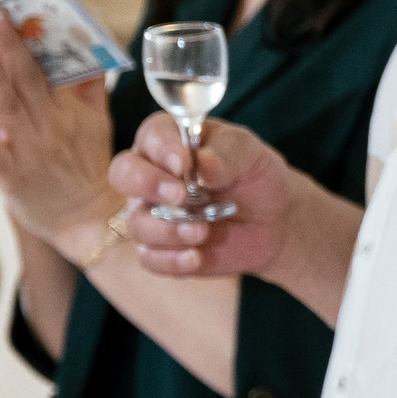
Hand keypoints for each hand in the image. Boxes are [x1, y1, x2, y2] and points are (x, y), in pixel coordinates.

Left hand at [0, 12, 118, 246]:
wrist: (89, 220)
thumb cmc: (90, 166)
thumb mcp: (99, 124)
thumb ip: (91, 88)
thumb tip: (85, 52)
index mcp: (70, 113)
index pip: (51, 69)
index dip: (35, 42)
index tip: (22, 15)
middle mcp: (49, 128)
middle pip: (28, 82)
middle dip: (13, 48)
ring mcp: (28, 152)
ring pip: (8, 109)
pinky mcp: (9, 176)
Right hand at [112, 112, 292, 277]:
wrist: (273, 221)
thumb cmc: (254, 176)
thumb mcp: (251, 154)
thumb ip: (227, 153)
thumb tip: (203, 162)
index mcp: (170, 142)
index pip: (151, 137)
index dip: (162, 149)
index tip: (184, 163)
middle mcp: (151, 176)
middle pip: (123, 174)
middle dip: (147, 184)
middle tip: (180, 195)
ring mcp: (152, 214)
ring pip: (137, 222)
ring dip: (167, 229)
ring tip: (202, 231)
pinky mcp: (161, 249)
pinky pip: (150, 258)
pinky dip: (170, 260)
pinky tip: (195, 257)